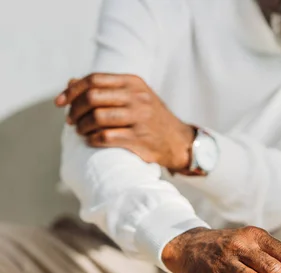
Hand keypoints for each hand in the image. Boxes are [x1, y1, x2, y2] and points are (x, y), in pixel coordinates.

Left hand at [54, 73, 193, 171]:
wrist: (178, 141)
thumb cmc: (150, 117)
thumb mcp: (133, 96)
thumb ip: (105, 89)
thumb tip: (71, 82)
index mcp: (133, 83)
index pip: (93, 80)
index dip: (72, 91)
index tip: (59, 103)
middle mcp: (137, 98)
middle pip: (92, 98)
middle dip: (75, 110)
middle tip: (71, 121)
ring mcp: (140, 118)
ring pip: (96, 118)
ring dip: (82, 127)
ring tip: (81, 131)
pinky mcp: (139, 139)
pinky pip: (105, 137)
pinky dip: (92, 139)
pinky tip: (91, 140)